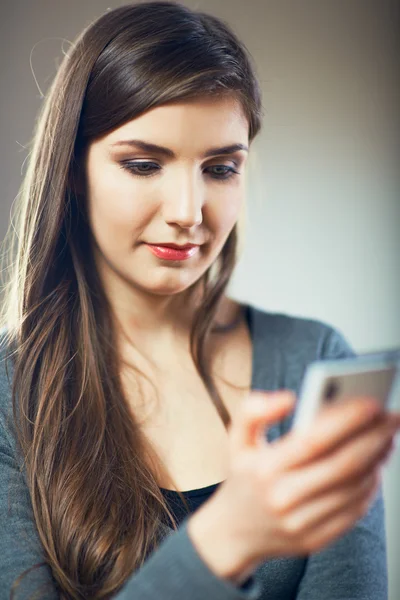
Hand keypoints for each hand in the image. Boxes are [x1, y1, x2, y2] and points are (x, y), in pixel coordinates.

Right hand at [188, 390, 399, 582]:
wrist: (233, 534)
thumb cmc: (242, 478)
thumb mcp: (236, 438)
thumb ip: (253, 410)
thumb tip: (289, 398)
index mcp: (264, 469)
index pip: (314, 441)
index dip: (347, 421)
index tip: (372, 402)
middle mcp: (284, 498)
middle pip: (343, 465)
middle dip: (374, 437)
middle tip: (392, 416)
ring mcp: (301, 523)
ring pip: (354, 488)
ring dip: (378, 459)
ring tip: (387, 436)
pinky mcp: (316, 540)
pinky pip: (354, 510)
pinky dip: (371, 485)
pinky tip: (376, 464)